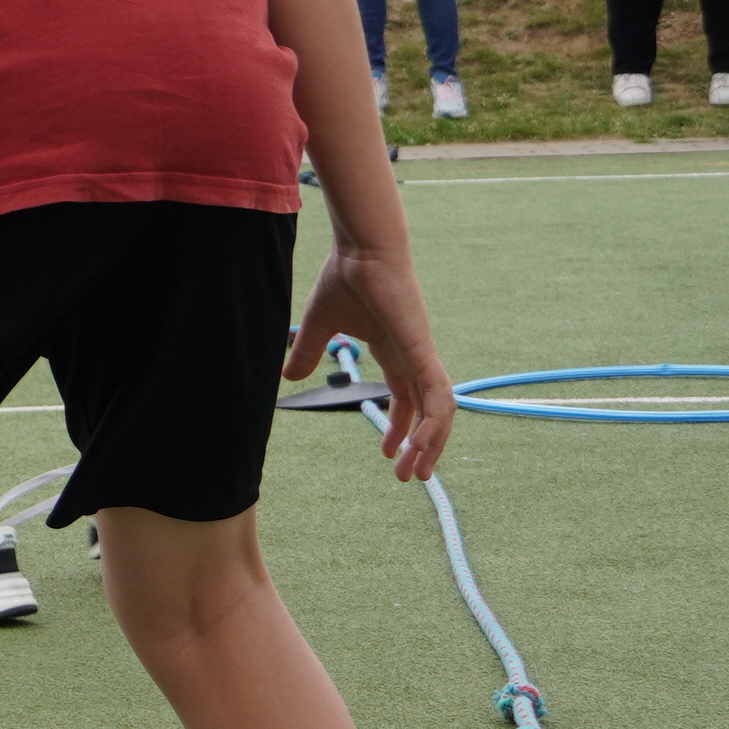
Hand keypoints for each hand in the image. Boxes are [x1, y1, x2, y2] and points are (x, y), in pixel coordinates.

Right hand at [284, 241, 454, 482]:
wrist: (362, 251)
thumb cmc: (346, 278)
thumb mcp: (320, 325)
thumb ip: (308, 352)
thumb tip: (289, 376)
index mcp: (395, 353)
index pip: (407, 399)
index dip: (400, 428)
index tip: (386, 453)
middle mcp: (414, 359)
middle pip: (428, 413)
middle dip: (421, 447)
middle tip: (409, 477)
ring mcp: (422, 357)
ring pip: (439, 413)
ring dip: (431, 445)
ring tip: (416, 472)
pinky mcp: (423, 353)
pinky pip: (438, 398)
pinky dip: (435, 424)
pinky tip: (423, 445)